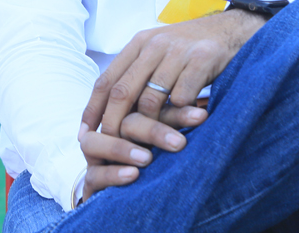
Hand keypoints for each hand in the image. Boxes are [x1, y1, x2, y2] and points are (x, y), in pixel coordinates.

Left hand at [75, 9, 264, 200]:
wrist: (233, 29)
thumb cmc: (192, 49)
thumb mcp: (160, 52)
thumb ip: (138, 73)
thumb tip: (110, 111)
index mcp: (139, 43)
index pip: (107, 79)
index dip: (92, 109)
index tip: (84, 135)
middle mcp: (154, 44)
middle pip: (123, 91)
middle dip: (114, 124)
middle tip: (112, 149)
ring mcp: (178, 50)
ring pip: (151, 99)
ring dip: (148, 127)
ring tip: (147, 147)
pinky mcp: (202, 58)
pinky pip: (182, 96)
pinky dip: (179, 114)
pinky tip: (182, 124)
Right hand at [78, 104, 206, 201]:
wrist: (132, 197)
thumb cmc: (158, 162)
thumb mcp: (169, 141)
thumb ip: (178, 125)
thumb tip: (207, 113)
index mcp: (130, 111)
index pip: (147, 102)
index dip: (175, 109)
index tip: (201, 116)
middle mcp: (110, 128)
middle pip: (122, 118)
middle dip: (153, 129)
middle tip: (178, 143)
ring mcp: (97, 152)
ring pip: (100, 141)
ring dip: (124, 148)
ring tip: (147, 158)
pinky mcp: (91, 178)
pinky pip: (96, 173)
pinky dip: (114, 172)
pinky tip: (133, 174)